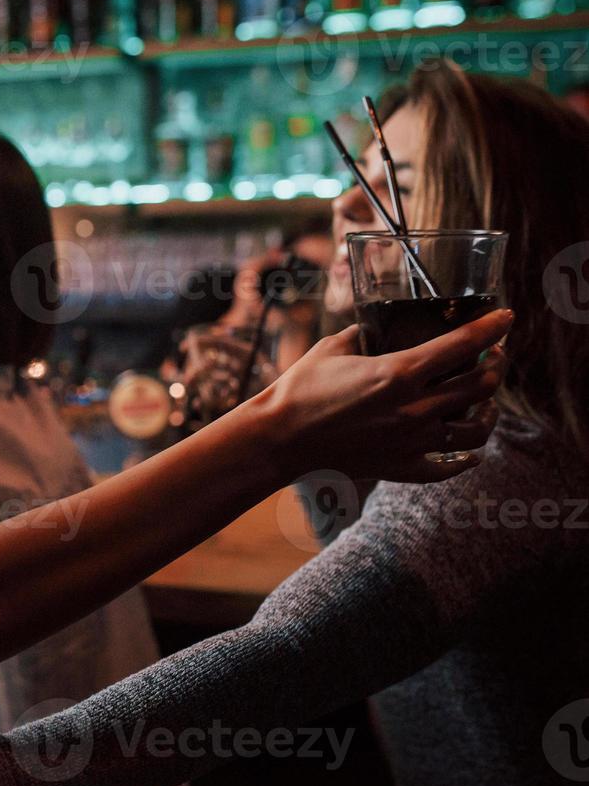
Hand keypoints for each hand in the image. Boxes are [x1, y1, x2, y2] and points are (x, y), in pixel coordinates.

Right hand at [250, 308, 511, 483]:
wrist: (279, 438)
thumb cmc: (299, 389)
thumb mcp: (331, 348)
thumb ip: (360, 335)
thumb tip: (372, 330)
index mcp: (398, 372)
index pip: (462, 345)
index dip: (491, 328)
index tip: (507, 318)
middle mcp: (414, 408)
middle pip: (480, 386)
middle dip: (497, 365)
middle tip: (497, 355)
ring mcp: (412, 441)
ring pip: (475, 429)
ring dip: (488, 411)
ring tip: (486, 402)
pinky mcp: (401, 466)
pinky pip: (448, 467)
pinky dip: (464, 459)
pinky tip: (468, 452)